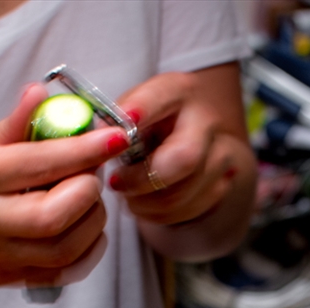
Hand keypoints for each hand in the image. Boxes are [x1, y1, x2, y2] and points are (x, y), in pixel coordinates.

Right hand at [0, 83, 131, 306]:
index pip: (37, 163)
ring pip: (67, 246)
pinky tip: (85, 226)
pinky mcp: (20, 279)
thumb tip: (42, 94)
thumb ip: (14, 125)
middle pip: (53, 214)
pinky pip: (71, 269)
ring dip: (94, 218)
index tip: (114, 138)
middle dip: (86, 189)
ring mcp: (3, 256)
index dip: (83, 150)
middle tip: (89, 173)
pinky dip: (92, 247)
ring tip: (86, 196)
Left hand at [106, 63, 256, 261]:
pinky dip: (162, 214)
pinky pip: (192, 209)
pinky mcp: (226, 182)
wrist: (197, 137)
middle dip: (143, 180)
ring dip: (148, 203)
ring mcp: (221, 152)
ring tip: (129, 197)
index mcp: (177, 91)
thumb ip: (112, 121)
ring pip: (186, 192)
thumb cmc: (150, 124)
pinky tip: (147, 205)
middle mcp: (205, 119)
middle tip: (117, 184)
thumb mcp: (132, 110)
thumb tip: (83, 141)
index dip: (139, 113)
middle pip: (184, 158)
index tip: (116, 135)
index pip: (159, 98)